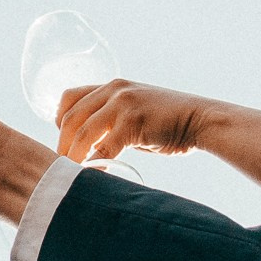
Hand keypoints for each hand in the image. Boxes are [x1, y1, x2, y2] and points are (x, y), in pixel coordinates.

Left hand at [56, 79, 216, 161]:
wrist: (200, 119)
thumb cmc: (169, 123)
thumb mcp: (135, 112)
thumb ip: (112, 123)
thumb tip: (92, 147)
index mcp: (112, 86)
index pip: (70, 97)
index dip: (59, 121)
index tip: (63, 141)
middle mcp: (114, 90)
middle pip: (71, 117)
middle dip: (63, 143)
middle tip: (61, 164)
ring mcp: (123, 104)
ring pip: (83, 132)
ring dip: (74, 156)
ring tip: (73, 172)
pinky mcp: (132, 122)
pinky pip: (104, 148)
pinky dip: (96, 164)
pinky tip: (97, 174)